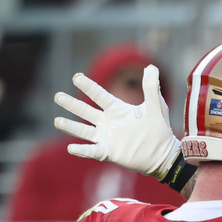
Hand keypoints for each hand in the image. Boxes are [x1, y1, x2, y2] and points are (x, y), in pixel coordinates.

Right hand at [54, 65, 180, 179]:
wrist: (164, 155)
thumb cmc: (160, 130)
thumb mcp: (156, 107)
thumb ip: (151, 88)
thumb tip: (151, 67)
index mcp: (118, 110)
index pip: (99, 96)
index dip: (88, 86)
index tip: (76, 76)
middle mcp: (108, 122)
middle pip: (85, 111)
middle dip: (71, 104)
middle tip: (57, 96)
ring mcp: (106, 138)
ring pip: (84, 130)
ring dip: (70, 126)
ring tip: (57, 121)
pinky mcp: (108, 152)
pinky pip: (92, 151)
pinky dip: (81, 150)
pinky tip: (71, 147)